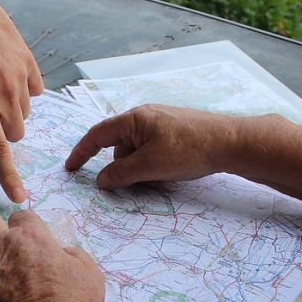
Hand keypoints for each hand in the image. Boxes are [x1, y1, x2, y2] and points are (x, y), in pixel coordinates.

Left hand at [0, 0, 43, 202]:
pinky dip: (24, 88)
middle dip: (5, 129)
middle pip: (17, 132)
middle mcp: (5, 94)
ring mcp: (20, 77)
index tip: (18, 196)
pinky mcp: (30, 62)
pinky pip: (35, 90)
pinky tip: (7, 71)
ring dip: (13, 108)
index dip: (8, 176)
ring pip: (26, 111)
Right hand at [65, 104, 252, 188]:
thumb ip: (120, 174)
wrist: (232, 142)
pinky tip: (170, 173)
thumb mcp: (150, 166)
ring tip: (159, 179)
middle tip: (130, 185)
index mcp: (134, 119)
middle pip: (119, 146)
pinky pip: (153, 150)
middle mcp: (145, 116)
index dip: (81, 152)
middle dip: (121, 168)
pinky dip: (153, 164)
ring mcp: (161, 123)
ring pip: (137, 151)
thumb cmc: (189, 150)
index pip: (97, 135)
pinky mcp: (175, 132)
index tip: (70, 167)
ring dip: (140, 168)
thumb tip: (100, 181)